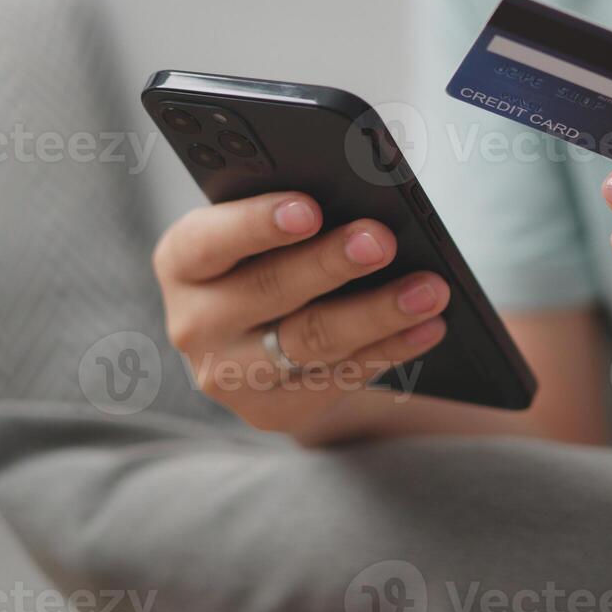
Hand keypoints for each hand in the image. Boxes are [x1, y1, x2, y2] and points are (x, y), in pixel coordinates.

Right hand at [152, 192, 450, 431]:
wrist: (261, 333)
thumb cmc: (269, 253)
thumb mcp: (260, 227)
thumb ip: (291, 211)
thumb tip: (360, 200)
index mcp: (182, 260)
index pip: (211, 241)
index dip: (258, 225)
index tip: (310, 209)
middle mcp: (193, 322)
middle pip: (269, 291)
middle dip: (331, 264)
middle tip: (382, 241)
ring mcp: (228, 375)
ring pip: (310, 341)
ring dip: (377, 313)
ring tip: (429, 289)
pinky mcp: (270, 411)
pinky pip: (338, 377)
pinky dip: (390, 349)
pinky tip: (427, 327)